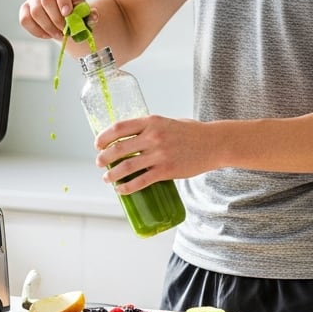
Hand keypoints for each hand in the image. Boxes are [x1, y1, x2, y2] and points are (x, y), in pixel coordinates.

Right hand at [20, 0, 87, 40]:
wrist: (68, 21)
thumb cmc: (77, 14)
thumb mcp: (86, 14)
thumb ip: (91, 15)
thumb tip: (93, 17)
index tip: (68, 14)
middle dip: (56, 19)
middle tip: (64, 31)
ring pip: (35, 11)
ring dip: (48, 27)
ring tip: (58, 34)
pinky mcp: (25, 8)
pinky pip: (25, 19)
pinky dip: (36, 30)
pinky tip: (47, 35)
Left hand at [95, 115, 212, 193]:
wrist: (214, 144)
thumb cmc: (192, 133)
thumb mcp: (168, 122)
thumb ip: (151, 129)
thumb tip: (132, 138)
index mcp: (151, 122)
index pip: (119, 127)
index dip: (104, 137)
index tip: (97, 144)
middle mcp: (153, 137)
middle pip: (119, 148)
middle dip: (104, 158)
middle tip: (99, 163)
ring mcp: (159, 155)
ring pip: (126, 166)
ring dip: (112, 174)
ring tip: (106, 178)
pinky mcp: (166, 171)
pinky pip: (141, 181)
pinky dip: (127, 187)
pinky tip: (120, 190)